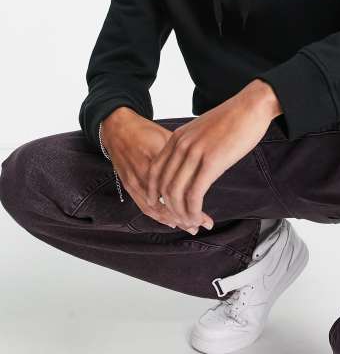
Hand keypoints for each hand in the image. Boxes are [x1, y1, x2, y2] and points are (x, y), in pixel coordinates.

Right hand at [101, 107, 212, 233]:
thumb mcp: (169, 137)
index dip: (194, 204)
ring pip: (156, 209)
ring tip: (189, 226)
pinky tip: (171, 221)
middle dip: (185, 217)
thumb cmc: (146, 130)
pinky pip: (144, 206)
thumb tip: (206, 165)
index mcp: (159, 159)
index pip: (179, 188)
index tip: (207, 214)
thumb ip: (184, 154)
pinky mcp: (129, 185)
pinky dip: (158, 216)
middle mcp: (145, 173)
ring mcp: (135, 181)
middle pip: (168, 203)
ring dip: (173, 219)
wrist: (117, 127)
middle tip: (202, 224)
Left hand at [145, 80, 281, 231]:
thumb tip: (191, 165)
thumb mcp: (203, 130)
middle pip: (163, 185)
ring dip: (181, 213)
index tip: (163, 206)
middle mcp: (181, 145)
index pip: (155, 171)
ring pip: (176, 193)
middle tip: (180, 219)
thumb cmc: (233, 119)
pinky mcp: (211, 162)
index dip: (155, 193)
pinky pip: (194, 194)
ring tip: (191, 222)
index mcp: (177, 137)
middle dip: (169, 208)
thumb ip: (192, 146)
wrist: (251, 106)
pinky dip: (193, 211)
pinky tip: (199, 216)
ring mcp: (195, 153)